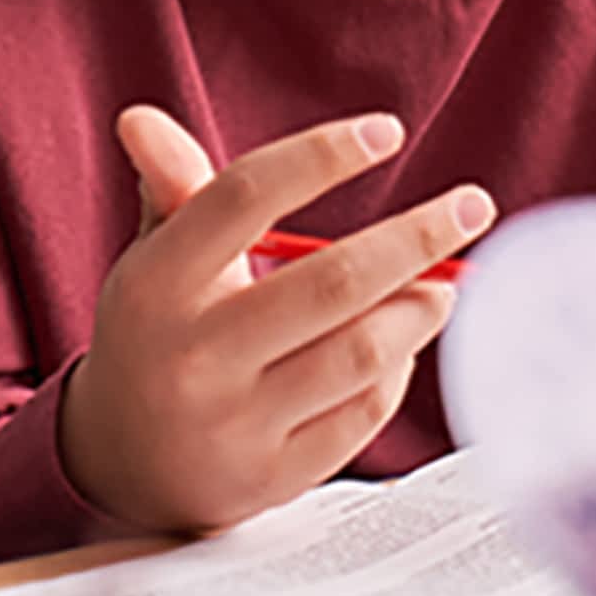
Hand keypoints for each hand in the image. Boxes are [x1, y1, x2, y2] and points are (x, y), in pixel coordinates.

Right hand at [60, 105, 492, 532]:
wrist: (122, 464)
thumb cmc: (158, 334)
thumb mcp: (153, 259)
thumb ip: (171, 187)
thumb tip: (143, 118)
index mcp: (157, 284)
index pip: (245, 197)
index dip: (322, 156)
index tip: (387, 130)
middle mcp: (193, 355)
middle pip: (333, 280)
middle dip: (418, 237)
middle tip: (474, 205)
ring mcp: (233, 424)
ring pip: (361, 352)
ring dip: (421, 306)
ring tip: (444, 282)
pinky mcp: (271, 478)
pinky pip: (362, 414)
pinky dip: (397, 371)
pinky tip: (404, 344)